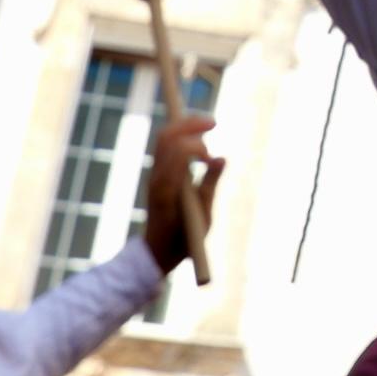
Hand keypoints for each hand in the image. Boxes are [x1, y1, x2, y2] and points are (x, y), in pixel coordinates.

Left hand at [139, 112, 219, 272]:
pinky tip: (197, 140)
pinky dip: (181, 136)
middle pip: (167, 136)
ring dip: (185, 126)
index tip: (212, 158)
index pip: (179, 150)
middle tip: (214, 122)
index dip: (199, 146)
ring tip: (207, 126)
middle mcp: (156, 178)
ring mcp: (154, 176)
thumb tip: (222, 158)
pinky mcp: (156, 175)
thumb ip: (210, 185)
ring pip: (164, 138)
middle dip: (191, 123)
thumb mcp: (203, 218)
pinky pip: (165, 146)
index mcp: (167, 189)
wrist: (156, 252)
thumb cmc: (182, 240)